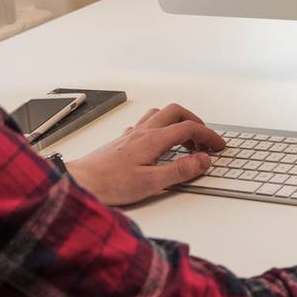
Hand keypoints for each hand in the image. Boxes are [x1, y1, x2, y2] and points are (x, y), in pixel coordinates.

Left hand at [66, 103, 225, 205]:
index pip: (190, 128)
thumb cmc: (109, 184)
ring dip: (177, 121)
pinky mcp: (122, 141)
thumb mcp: (151, 183)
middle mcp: (143, 131)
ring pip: (160, 114)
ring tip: (185, 139)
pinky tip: (157, 143)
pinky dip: (159, 128)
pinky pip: (145, 124)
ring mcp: (132, 134)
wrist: (78, 182)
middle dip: (195, 121)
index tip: (219, 146)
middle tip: (204, 138)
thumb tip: (203, 160)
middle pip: (176, 112)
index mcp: (154, 139)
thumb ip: (180, 170)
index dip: (208, 135)